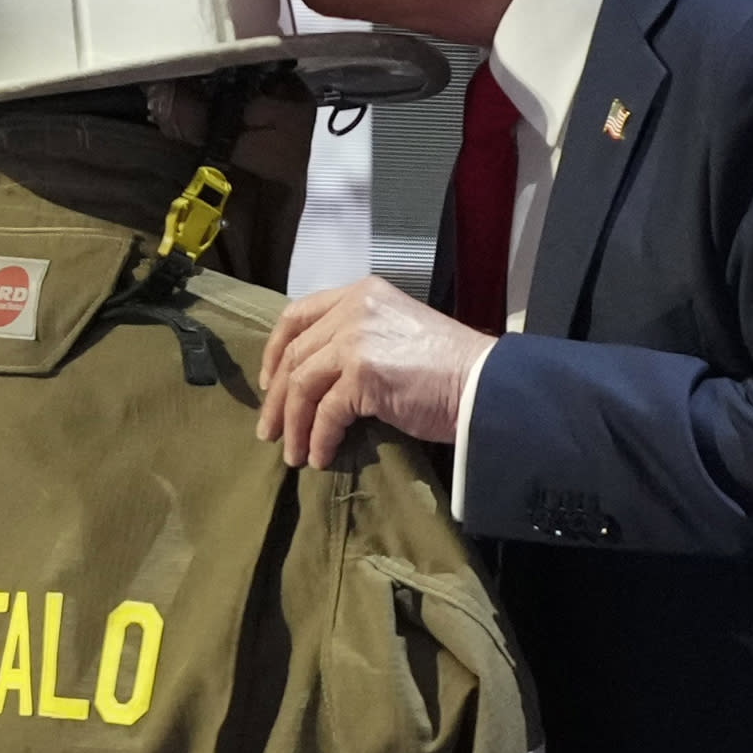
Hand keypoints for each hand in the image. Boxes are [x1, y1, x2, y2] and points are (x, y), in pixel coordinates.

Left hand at [257, 278, 492, 468]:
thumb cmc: (448, 366)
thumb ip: (358, 341)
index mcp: (360, 293)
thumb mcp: (395, 334)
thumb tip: (322, 382)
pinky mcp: (362, 374)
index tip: (270, 383)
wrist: (483, 384)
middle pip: (295, 354)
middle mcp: (353, 309)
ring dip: (294, 424)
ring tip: (292, 454)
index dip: (275, 350)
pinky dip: (319, 439)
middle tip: (271, 431)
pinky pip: (325, 413)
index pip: (298, 314)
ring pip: (303, 385)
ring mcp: (355, 340)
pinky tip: (320, 458)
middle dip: (278, 399)